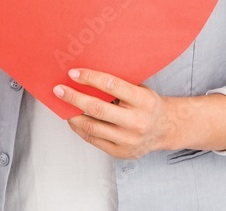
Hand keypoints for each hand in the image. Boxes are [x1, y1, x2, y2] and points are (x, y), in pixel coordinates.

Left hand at [53, 68, 181, 158]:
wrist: (165, 129)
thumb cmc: (148, 105)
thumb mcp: (140, 88)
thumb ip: (118, 84)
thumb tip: (86, 74)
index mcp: (143, 101)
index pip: (111, 85)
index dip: (90, 78)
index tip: (74, 73)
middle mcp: (136, 122)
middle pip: (97, 108)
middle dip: (74, 98)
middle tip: (59, 89)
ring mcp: (128, 140)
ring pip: (92, 127)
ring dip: (72, 115)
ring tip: (63, 105)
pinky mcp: (121, 152)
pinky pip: (93, 139)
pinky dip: (80, 128)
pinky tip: (74, 119)